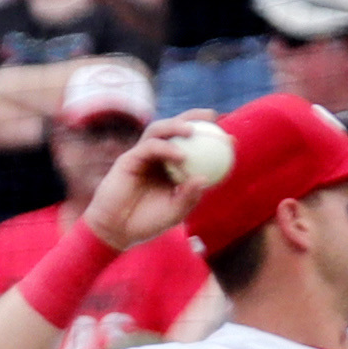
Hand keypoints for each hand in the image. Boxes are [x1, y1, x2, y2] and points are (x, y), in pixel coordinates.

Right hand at [79, 115, 217, 251]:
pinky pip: (149, 146)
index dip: (211, 139)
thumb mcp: (175, 212)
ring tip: (193, 131)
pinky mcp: (128, 159)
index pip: (193, 145)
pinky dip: (165, 148)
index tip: (231, 140)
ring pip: (160, 130)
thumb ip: (189, 196)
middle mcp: (157, 157)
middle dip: (194, 117)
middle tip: (213, 117)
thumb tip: (205, 178)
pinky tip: (180, 156)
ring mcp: (142, 156)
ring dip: (176, 125)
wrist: (115, 231)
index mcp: (171, 167)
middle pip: (176, 128)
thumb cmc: (146, 224)